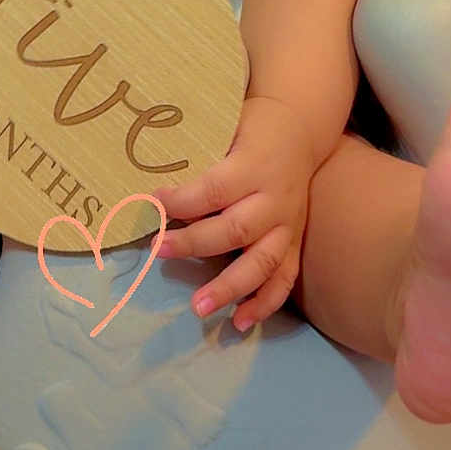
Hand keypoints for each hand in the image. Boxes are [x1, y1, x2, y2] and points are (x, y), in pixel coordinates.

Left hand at [151, 97, 315, 331]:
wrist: (300, 129)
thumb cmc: (250, 128)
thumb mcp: (226, 128)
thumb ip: (198, 156)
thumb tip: (150, 184)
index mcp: (253, 166)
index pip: (214, 190)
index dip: (181, 200)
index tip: (151, 203)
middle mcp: (273, 200)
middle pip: (234, 230)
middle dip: (193, 244)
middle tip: (158, 251)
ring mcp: (287, 226)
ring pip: (262, 262)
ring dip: (229, 287)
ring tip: (198, 309)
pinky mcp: (295, 243)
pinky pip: (283, 279)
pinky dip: (263, 303)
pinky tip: (239, 322)